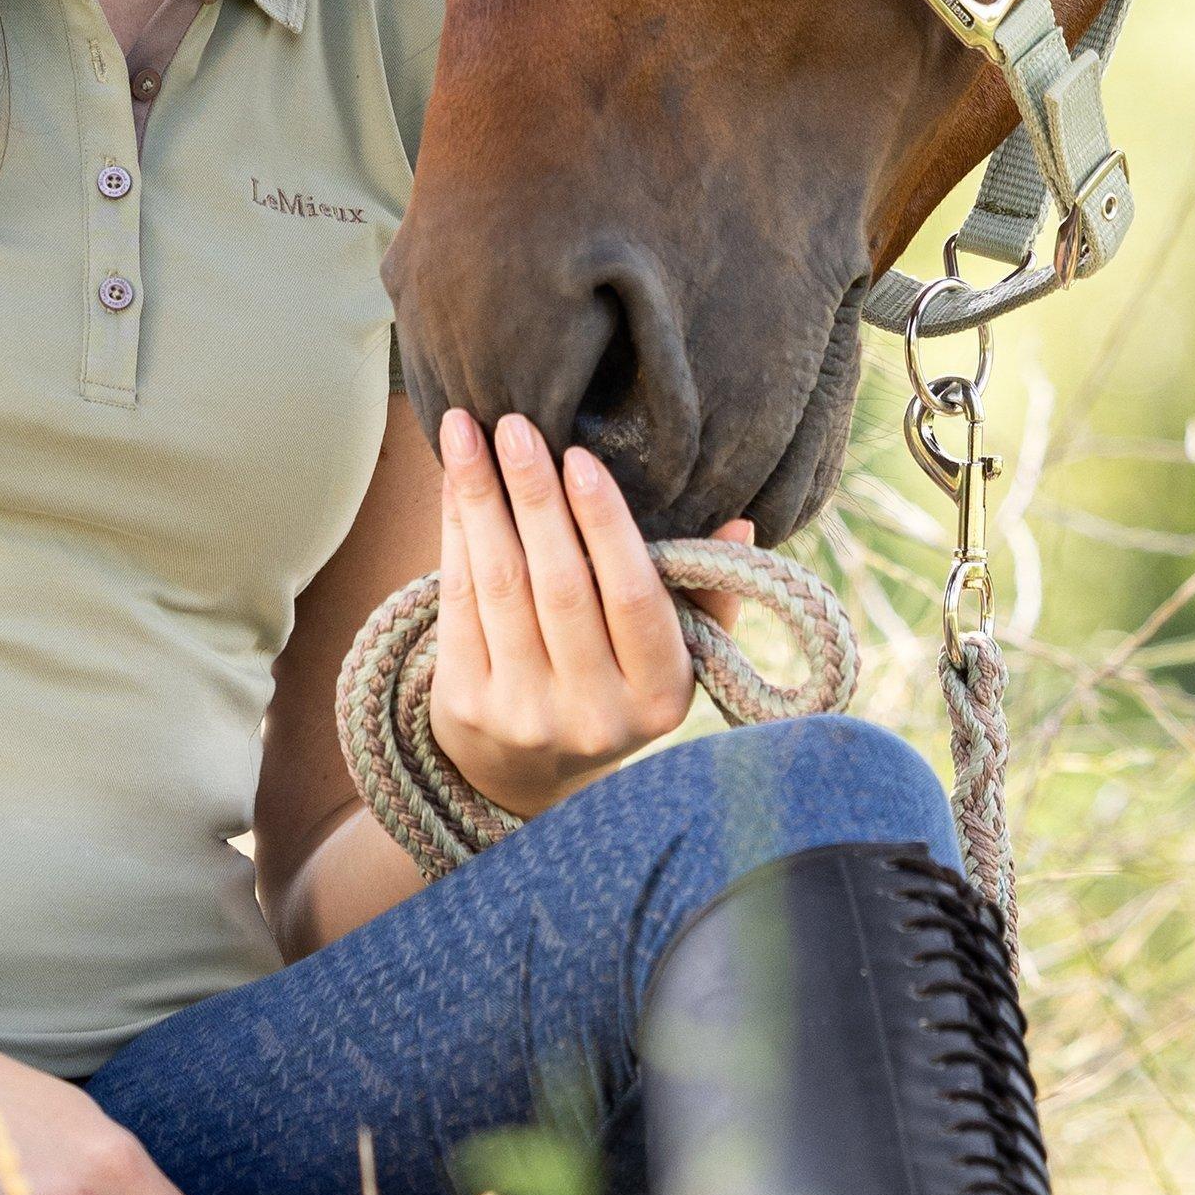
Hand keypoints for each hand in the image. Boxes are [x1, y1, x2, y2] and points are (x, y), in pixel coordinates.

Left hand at [426, 408, 751, 823]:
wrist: (530, 771)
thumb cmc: (618, 682)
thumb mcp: (678, 654)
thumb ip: (706, 591)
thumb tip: (741, 519)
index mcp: (660, 696)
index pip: (635, 598)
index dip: (606, 526)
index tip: (582, 456)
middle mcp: (594, 714)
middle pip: (560, 586)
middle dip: (535, 496)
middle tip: (516, 423)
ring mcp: (524, 714)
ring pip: (501, 587)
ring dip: (481, 500)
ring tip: (466, 432)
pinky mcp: (467, 707)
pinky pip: (459, 603)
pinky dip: (454, 533)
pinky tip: (454, 481)